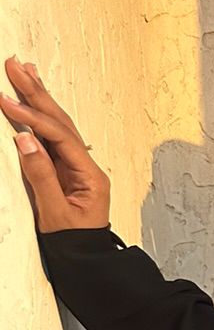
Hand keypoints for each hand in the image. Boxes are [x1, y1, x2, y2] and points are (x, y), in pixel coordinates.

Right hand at [3, 56, 110, 232]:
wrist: (87, 265)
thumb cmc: (75, 245)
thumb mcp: (55, 215)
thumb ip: (41, 177)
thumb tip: (25, 139)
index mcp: (90, 177)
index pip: (59, 137)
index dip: (32, 118)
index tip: (6, 102)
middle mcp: (87, 167)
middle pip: (60, 122)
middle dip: (36, 93)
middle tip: (14, 65)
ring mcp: (78, 168)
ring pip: (57, 125)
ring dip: (38, 98)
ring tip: (23, 70)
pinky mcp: (66, 172)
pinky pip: (52, 138)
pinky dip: (39, 117)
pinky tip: (31, 100)